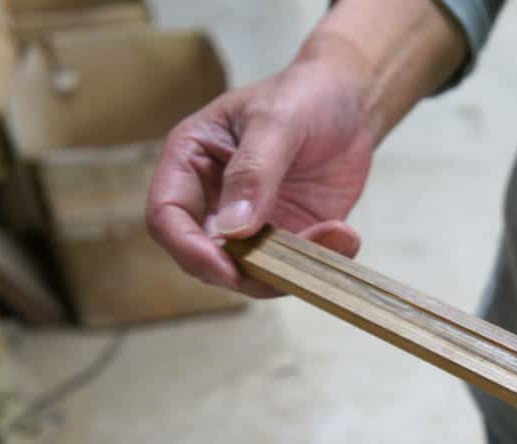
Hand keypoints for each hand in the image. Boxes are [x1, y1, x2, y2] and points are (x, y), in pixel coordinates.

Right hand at [147, 35, 374, 296]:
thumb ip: (254, 171)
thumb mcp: (278, 121)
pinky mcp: (288, 238)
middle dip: (244, 272)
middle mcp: (213, 200)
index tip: (225, 267)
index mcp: (191, 163)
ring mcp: (251, 224)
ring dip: (288, 270)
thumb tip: (233, 229)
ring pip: (251, 273)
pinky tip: (344, 233)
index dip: (188, 249)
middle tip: (288, 266)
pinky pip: (294, 268)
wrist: (350, 105)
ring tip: (332, 234)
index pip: (166, 217)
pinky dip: (319, 262)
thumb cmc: (304, 97)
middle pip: (205, 257)